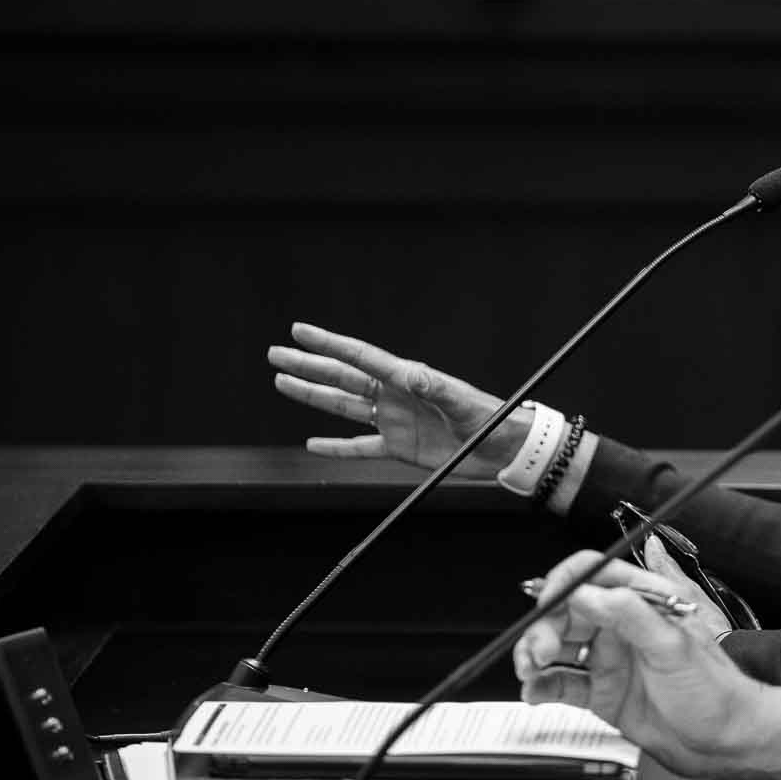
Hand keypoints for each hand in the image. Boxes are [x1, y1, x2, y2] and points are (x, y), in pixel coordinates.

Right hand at [267, 322, 517, 477]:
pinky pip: (359, 447)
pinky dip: (335, 448)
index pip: (359, 356)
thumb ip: (435, 387)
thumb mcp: (463, 400)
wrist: (504, 449)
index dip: (328, 343)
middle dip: (308, 365)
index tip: (299, 330)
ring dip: (313, 396)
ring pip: (343, 406)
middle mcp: (395, 396)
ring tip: (283, 383)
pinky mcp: (399, 447)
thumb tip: (408, 374)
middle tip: (276, 353)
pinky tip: (313, 443)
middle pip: (342, 377)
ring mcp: (394, 421)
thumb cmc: (490, 418)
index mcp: (407, 378)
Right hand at [514, 552, 766, 778]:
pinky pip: (563, 683)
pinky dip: (542, 685)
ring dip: (536, 654)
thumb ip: (630, 615)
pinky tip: (535, 691)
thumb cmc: (716, 691)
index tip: (545, 603)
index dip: (564, 582)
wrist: (725, 742)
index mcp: (644, 602)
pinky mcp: (603, 692)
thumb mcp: (674, 646)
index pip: (594, 574)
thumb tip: (586, 593)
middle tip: (540, 652)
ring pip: (559, 645)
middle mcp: (624, 627)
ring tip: (530, 671)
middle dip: (544, 627)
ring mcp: (611, 659)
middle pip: (567, 611)